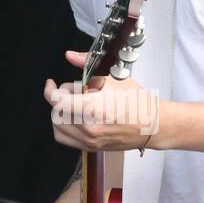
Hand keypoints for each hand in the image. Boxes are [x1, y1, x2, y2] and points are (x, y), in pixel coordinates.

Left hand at [43, 49, 159, 152]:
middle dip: (61, 98)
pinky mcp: (91, 147)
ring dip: (61, 113)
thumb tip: (70, 55)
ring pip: (58, 126)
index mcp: (92, 109)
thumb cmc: (137, 101)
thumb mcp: (112, 77)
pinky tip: (77, 117)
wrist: (153, 124)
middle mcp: (88, 128)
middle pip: (56, 112)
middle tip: (76, 90)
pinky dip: (65, 126)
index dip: (50, 90)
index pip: (56, 101)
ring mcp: (89, 141)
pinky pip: (66, 138)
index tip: (52, 84)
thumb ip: (87, 64)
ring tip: (78, 104)